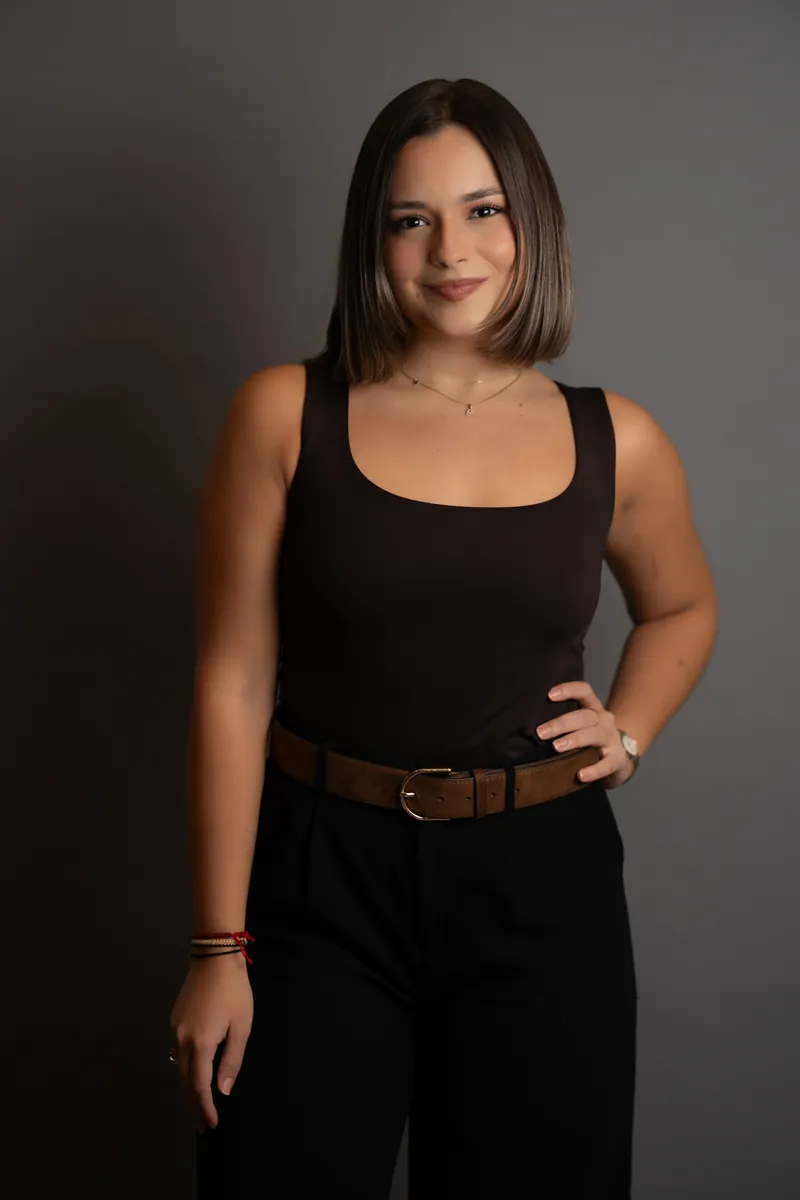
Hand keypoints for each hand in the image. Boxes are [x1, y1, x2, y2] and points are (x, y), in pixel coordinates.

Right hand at [169, 952, 253, 1131]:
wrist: (214, 957)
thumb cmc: (234, 991)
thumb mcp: (241, 1026)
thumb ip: (231, 1060)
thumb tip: (222, 1090)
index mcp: (200, 1043)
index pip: (199, 1086)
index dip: (205, 1107)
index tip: (211, 1123)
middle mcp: (182, 1040)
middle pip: (185, 1082)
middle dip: (193, 1105)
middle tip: (202, 1124)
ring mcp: (176, 1029)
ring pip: (179, 1068)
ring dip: (188, 1088)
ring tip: (199, 1104)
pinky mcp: (175, 1019)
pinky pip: (178, 1051)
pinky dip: (186, 1068)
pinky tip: (195, 1073)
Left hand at [536, 680, 634, 789]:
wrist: (621, 759)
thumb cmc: (591, 739)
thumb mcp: (581, 726)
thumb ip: (563, 722)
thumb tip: (527, 727)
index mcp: (593, 708)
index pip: (584, 691)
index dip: (569, 690)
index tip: (549, 695)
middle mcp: (604, 719)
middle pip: (584, 716)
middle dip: (561, 723)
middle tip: (541, 732)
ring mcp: (612, 739)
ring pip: (594, 735)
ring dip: (574, 739)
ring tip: (556, 747)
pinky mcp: (617, 759)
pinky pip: (606, 764)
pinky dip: (594, 770)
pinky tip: (580, 775)